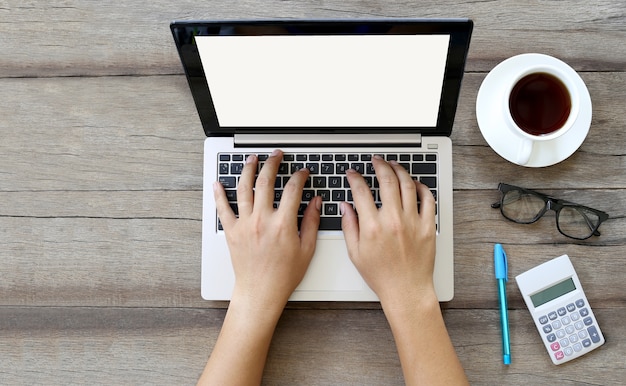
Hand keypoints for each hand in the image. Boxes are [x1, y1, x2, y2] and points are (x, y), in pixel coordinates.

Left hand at [213, 149, 321, 310]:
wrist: (260, 292)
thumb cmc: (283, 276)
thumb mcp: (307, 249)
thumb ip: (311, 222)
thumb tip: (316, 202)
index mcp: (283, 223)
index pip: (293, 189)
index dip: (299, 177)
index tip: (302, 173)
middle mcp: (262, 220)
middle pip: (266, 182)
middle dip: (272, 164)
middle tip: (276, 156)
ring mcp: (245, 224)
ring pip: (243, 189)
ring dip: (248, 170)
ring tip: (252, 159)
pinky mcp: (232, 232)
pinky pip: (222, 209)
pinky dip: (219, 194)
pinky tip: (217, 183)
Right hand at [341, 155, 436, 305]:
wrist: (406, 290)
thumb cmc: (382, 275)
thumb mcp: (355, 253)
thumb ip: (349, 226)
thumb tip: (345, 206)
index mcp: (372, 227)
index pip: (361, 191)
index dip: (355, 178)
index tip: (353, 173)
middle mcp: (393, 221)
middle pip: (387, 181)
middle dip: (380, 165)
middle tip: (376, 161)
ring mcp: (413, 222)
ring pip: (408, 185)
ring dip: (400, 171)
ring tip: (394, 166)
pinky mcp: (428, 227)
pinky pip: (428, 199)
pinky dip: (422, 187)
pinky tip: (415, 183)